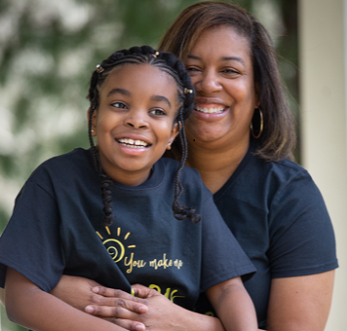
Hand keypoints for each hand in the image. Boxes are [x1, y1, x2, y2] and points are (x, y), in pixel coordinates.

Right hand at [50, 275, 147, 330]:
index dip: (133, 303)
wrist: (51, 287)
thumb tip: (116, 294)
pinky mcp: (82, 318)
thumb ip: (102, 290)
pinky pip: (97, 324)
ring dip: (123, 327)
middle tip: (144, 325)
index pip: (121, 298)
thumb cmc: (71, 283)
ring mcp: (89, 313)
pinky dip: (107, 329)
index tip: (145, 308)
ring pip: (109, 321)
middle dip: (131, 319)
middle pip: (118, 311)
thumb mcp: (88, 283)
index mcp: (99, 292)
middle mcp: (96, 303)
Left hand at [87, 284, 224, 330]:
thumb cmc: (169, 310)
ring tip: (90, 315)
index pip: (122, 295)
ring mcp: (141, 326)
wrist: (183, 326)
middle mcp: (140, 313)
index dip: (107, 292)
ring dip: (103, 318)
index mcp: (143, 301)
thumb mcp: (157, 295)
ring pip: (118, 321)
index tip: (94, 290)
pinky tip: (105, 329)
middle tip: (86, 304)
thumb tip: (129, 286)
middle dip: (101, 305)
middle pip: (117, 308)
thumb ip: (142, 290)